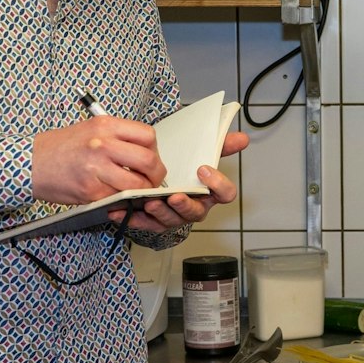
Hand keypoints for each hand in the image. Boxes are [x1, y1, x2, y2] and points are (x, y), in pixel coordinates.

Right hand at [31, 117, 166, 205]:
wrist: (30, 163)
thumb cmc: (59, 148)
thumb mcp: (90, 129)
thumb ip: (117, 138)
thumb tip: (144, 153)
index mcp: (105, 125)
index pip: (147, 136)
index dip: (155, 151)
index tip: (151, 160)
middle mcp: (102, 144)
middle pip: (148, 161)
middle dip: (155, 175)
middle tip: (151, 181)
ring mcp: (97, 168)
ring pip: (137, 184)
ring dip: (141, 192)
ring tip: (135, 192)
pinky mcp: (90, 190)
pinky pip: (118, 198)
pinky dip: (122, 201)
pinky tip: (115, 197)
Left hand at [114, 131, 248, 232]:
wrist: (157, 177)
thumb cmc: (182, 168)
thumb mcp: (200, 153)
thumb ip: (220, 145)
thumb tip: (244, 138)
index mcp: (209, 192)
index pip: (225, 194)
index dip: (218, 184)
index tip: (203, 170)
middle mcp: (194, 207)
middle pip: (195, 212)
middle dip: (184, 205)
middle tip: (174, 196)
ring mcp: (174, 217)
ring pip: (170, 221)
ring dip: (159, 213)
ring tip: (147, 202)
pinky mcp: (154, 223)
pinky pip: (144, 225)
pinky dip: (132, 219)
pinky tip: (119, 211)